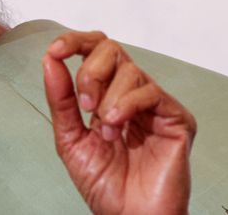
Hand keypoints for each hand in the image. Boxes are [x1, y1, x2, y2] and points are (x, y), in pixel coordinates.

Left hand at [43, 31, 195, 214]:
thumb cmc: (106, 186)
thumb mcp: (71, 139)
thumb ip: (61, 100)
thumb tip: (50, 60)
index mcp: (108, 95)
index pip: (96, 50)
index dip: (75, 42)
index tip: (56, 50)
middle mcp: (133, 94)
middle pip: (111, 48)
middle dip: (90, 72)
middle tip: (86, 107)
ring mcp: (156, 104)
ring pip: (129, 69)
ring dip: (108, 101)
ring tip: (107, 132)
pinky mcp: (176, 117)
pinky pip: (150, 91)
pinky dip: (127, 104)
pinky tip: (117, 126)